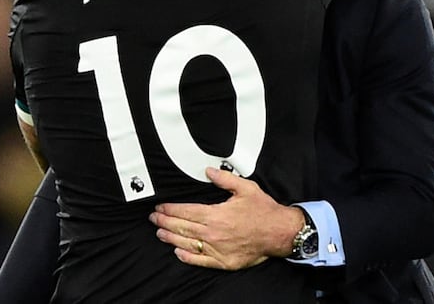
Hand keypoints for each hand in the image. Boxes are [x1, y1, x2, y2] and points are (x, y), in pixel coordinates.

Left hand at [149, 166, 303, 269]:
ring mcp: (218, 249)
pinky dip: (187, 257)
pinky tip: (178, 252)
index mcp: (216, 215)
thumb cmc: (263, 211)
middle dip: (165, 221)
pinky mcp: (224, 261)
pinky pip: (201, 260)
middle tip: (154, 218)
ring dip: (171, 238)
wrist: (279, 232)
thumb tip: (208, 171)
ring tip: (160, 233)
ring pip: (188, 244)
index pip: (186, 212)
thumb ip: (224, 179)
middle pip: (183, 227)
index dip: (170, 209)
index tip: (160, 207)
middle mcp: (214, 233)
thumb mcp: (245, 188)